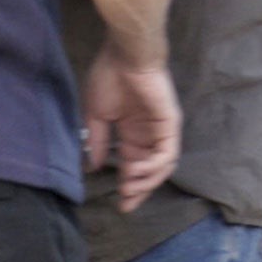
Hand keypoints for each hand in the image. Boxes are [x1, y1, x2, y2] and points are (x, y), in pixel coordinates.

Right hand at [80, 47, 181, 212]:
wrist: (124, 56)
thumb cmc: (108, 79)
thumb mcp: (96, 116)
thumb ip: (96, 141)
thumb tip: (91, 165)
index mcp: (132, 132)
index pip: (133, 165)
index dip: (127, 185)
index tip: (118, 204)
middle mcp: (149, 134)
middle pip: (150, 172)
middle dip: (139, 190)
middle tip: (126, 205)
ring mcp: (162, 130)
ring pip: (161, 167)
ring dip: (146, 181)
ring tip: (128, 188)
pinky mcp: (170, 125)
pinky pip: (166, 154)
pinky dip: (152, 166)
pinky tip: (134, 169)